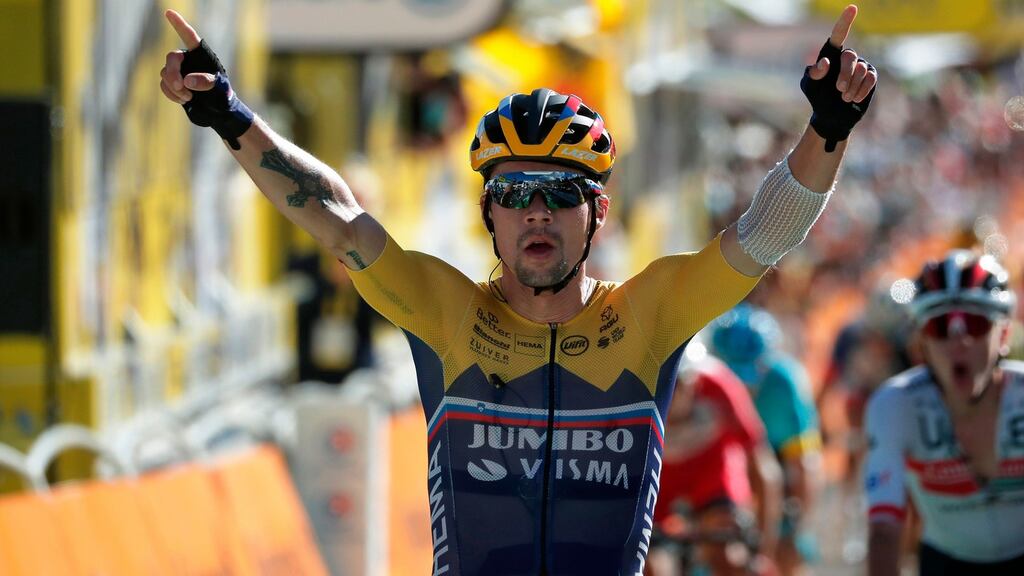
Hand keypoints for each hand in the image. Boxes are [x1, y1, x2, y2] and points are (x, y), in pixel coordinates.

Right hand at [159, 10, 252, 149]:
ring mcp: (180, 72)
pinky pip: (164, 85)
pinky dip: (171, 93)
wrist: (217, 112)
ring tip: (188, 97)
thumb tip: (186, 80)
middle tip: (180, 87)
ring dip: (174, 87)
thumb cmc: (223, 95)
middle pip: (172, 58)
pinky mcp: (173, 84)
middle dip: (173, 72)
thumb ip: (206, 81)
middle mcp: (188, 60)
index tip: (169, 12)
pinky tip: (183, 100)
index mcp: (202, 55)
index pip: (189, 36)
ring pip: (165, 73)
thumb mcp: (220, 87)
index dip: (179, 24)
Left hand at [800, 4, 877, 151]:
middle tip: (838, 90)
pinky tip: (853, 99)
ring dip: (852, 86)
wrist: (831, 115)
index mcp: (831, 54)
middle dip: (844, 75)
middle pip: (849, 57)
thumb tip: (826, 62)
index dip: (845, 21)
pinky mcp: (871, 77)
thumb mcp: (809, 85)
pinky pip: (870, 78)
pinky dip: (861, 90)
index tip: (852, 8)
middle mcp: (848, 56)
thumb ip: (814, 73)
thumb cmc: (818, 96)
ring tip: (844, 97)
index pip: (838, 34)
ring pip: (861, 69)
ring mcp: (861, 65)